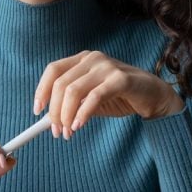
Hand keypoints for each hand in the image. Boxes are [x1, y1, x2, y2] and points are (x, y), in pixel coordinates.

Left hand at [33, 51, 184, 139]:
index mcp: (82, 59)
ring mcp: (106, 66)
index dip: (42, 91)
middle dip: (54, 111)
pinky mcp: (120, 79)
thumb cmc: (121, 96)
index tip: (37, 111)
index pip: (53, 70)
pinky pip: (94, 97)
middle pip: (61, 84)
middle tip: (56, 131)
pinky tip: (79, 125)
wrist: (154, 97)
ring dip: (66, 115)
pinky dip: (83, 114)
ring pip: (74, 91)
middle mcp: (92, 58)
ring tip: (68, 132)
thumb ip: (72, 104)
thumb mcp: (91, 99)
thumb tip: (49, 119)